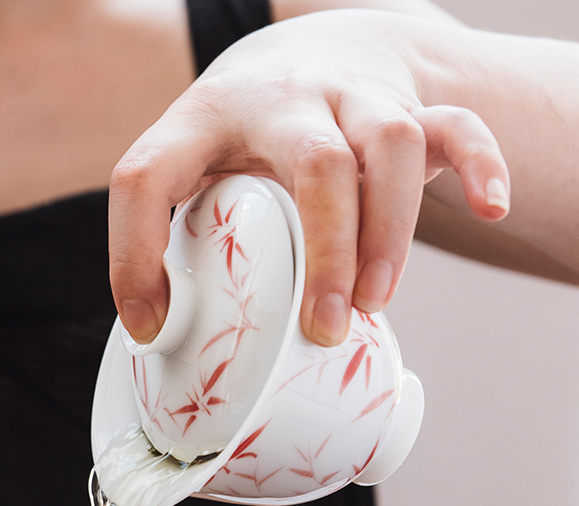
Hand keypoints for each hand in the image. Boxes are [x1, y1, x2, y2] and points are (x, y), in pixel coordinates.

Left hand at [108, 10, 508, 345]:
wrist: (305, 51)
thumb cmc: (238, 139)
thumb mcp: (191, 173)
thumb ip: (171, 237)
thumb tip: (155, 334)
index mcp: (202, 123)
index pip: (147, 176)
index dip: (134, 256)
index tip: (154, 326)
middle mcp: (280, 101)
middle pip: (315, 164)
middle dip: (328, 251)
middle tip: (325, 328)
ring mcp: (350, 96)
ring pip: (389, 145)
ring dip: (390, 231)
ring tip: (374, 304)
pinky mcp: (407, 103)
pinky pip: (454, 123)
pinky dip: (478, 166)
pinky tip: (490, 208)